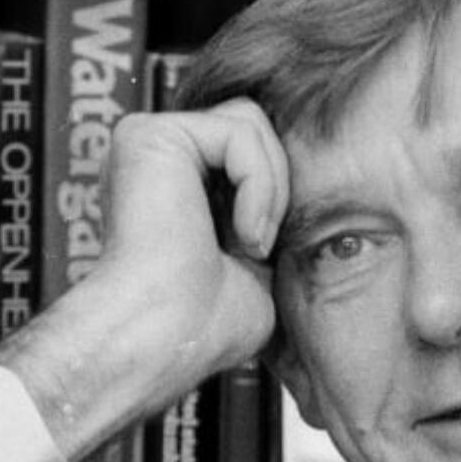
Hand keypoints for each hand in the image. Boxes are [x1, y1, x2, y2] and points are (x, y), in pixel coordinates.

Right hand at [0, 100, 290, 461]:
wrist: (165, 339)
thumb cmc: (205, 327)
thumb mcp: (258, 270)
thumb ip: (270, 222)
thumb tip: (311, 199)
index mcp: (178, 188)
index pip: (250, 155)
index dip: (275, 201)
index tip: (261, 256)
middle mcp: (159, 159)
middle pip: (253, 127)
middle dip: (276, 189)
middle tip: (258, 249)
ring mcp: (150, 142)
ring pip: (250, 122)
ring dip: (270, 189)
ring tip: (250, 243)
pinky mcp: (149, 134)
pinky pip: (240, 131)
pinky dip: (258, 185)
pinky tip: (242, 234)